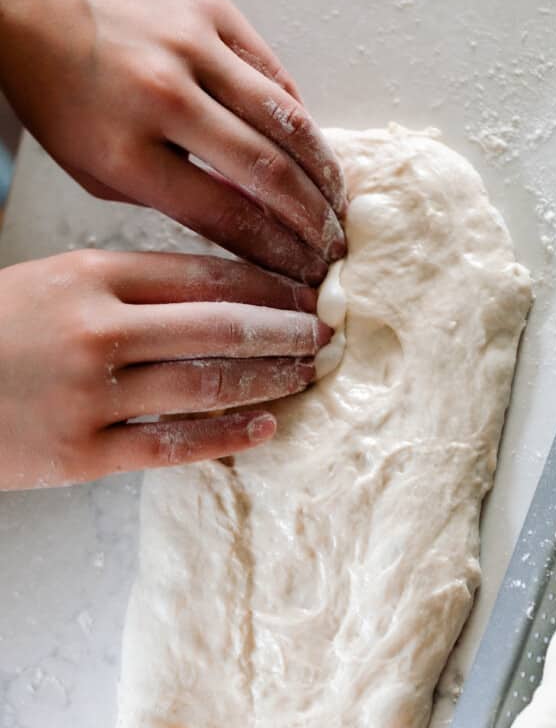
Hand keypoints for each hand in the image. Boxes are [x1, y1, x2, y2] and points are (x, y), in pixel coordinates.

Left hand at [0, 0, 345, 283]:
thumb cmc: (63, 97)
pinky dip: (301, 119)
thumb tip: (251, 229)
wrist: (31, 4)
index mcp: (128, 151)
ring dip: (324, 173)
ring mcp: (192, 46)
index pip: (227, 217)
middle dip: (313, 223)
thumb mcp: (102, 173)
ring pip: (287, 120)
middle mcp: (165, 96)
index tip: (303, 277)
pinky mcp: (212, 10)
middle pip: (268, 173)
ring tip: (339, 207)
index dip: (277, 254)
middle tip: (333, 251)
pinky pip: (275, 74)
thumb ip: (173, 202)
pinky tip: (313, 153)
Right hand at [0, 250, 330, 489]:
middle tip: (327, 330)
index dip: (266, 282)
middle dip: (284, 327)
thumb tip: (215, 291)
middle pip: (218, 325)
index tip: (306, 287)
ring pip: (206, 384)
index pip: (202, 273)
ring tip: (307, 373)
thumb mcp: (55, 282)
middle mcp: (98, 331)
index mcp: (90, 277)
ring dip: (269, 378)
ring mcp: (92, 396)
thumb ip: (128, 283)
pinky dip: (227, 436)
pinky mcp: (85, 454)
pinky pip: (174, 444)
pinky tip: (266, 428)